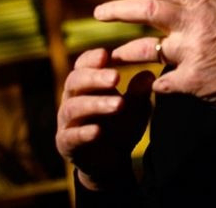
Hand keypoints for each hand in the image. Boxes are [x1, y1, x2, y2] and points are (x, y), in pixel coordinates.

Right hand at [55, 48, 153, 189]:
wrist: (111, 160)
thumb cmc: (121, 124)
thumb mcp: (135, 107)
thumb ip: (139, 93)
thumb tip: (149, 74)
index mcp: (86, 85)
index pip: (82, 65)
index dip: (92, 58)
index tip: (106, 54)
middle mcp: (72, 99)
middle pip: (75, 81)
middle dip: (95, 78)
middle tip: (116, 77)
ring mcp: (67, 122)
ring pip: (73, 107)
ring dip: (96, 104)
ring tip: (118, 104)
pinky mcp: (66, 144)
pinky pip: (70, 136)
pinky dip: (83, 132)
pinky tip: (97, 131)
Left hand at [93, 0, 215, 113]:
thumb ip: (201, 12)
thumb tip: (175, 7)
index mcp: (207, 6)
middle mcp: (198, 24)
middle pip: (148, 11)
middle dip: (118, 10)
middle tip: (98, 13)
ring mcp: (194, 52)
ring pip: (147, 50)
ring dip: (126, 53)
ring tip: (112, 56)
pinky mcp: (192, 81)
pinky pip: (161, 83)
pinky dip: (156, 85)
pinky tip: (157, 86)